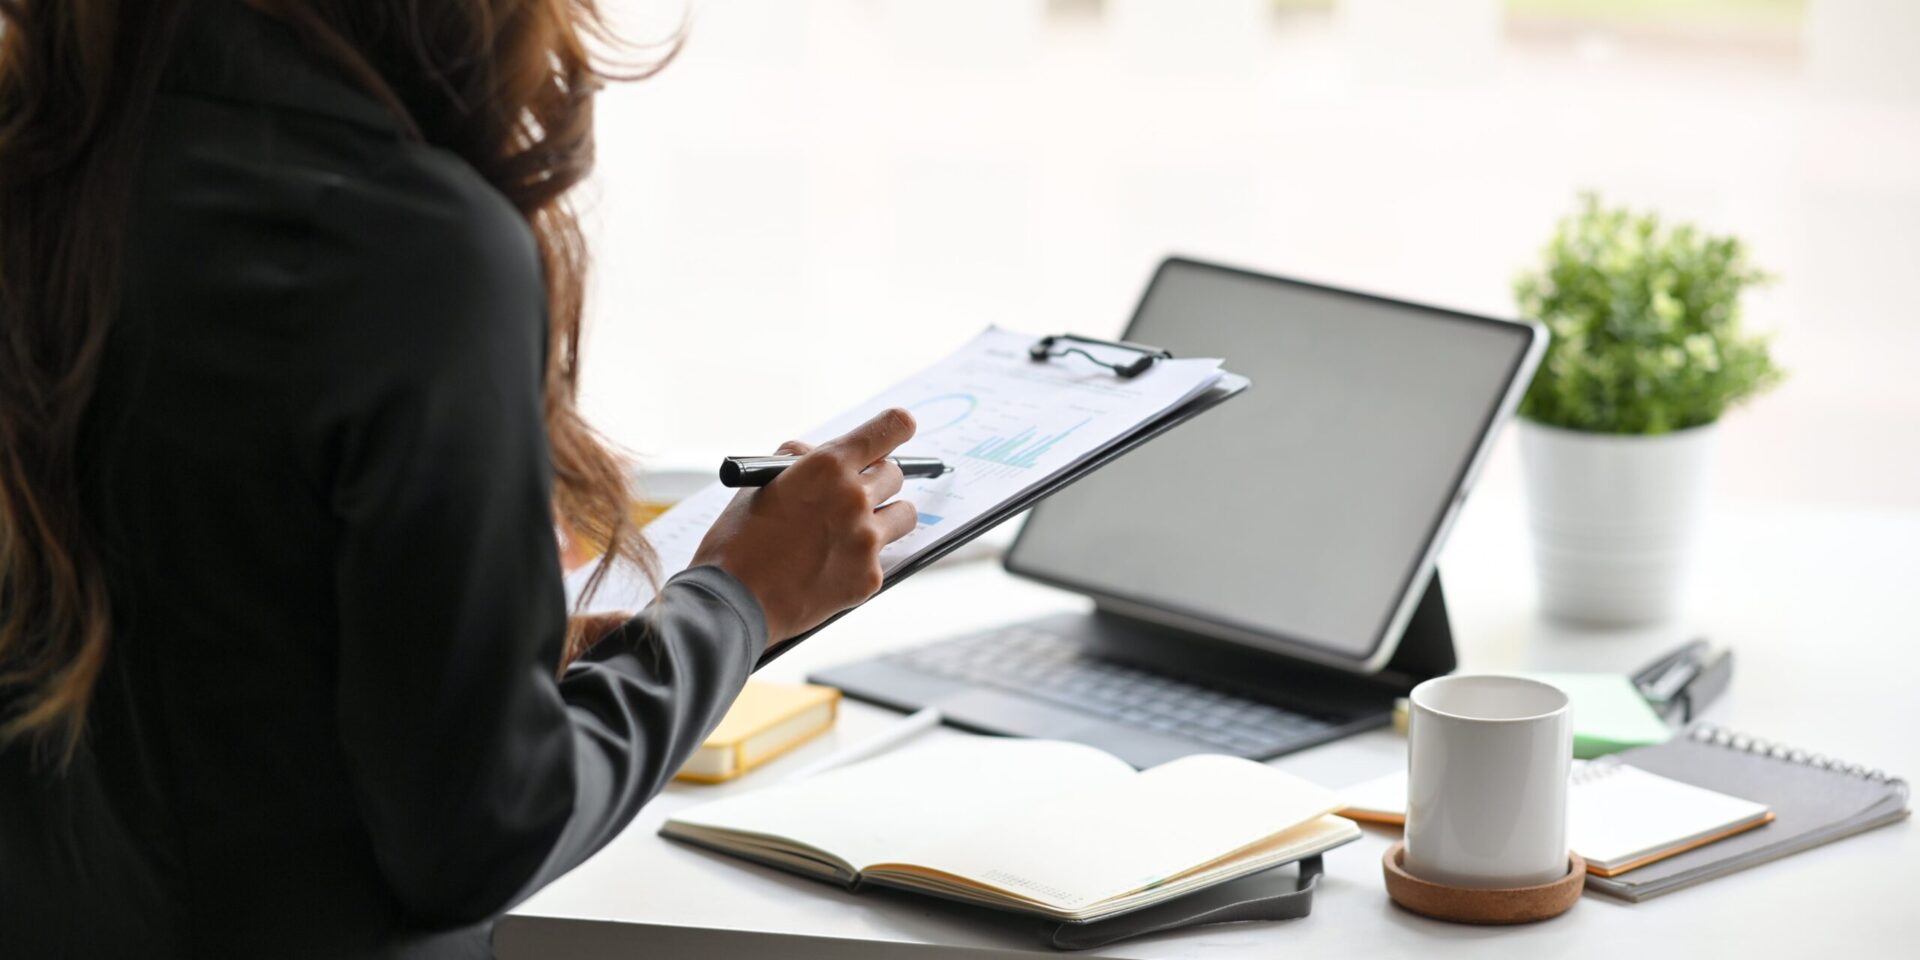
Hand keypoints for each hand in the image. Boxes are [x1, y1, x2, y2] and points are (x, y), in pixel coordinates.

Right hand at [691, 408, 919, 644]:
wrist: (731, 602)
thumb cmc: (738, 540)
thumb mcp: (761, 482)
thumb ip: (800, 460)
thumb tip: (820, 454)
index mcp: (827, 466)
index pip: (888, 430)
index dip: (896, 427)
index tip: (901, 428)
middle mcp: (854, 498)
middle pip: (895, 475)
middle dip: (876, 480)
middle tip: (855, 494)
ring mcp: (866, 541)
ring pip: (904, 515)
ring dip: (884, 517)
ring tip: (853, 530)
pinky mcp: (869, 578)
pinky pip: (882, 558)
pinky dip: (862, 560)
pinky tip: (830, 567)